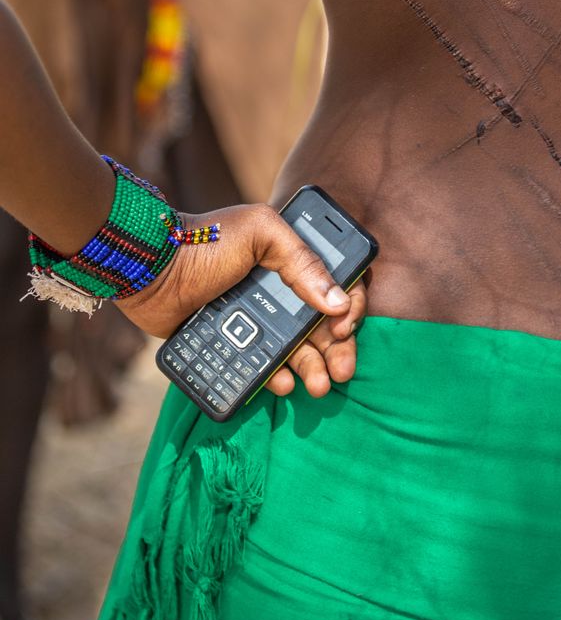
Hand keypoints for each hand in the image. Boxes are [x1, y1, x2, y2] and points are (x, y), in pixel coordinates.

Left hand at [116, 203, 366, 397]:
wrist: (152, 268)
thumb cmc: (208, 241)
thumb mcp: (262, 233)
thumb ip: (302, 259)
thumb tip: (337, 302)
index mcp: (291, 259)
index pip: (336, 283)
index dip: (348, 306)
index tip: (343, 327)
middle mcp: (279, 288)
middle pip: (322, 324)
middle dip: (338, 349)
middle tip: (343, 372)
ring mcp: (256, 317)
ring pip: (296, 349)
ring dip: (313, 368)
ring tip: (319, 386)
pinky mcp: (232, 340)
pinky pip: (261, 364)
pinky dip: (275, 376)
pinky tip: (281, 383)